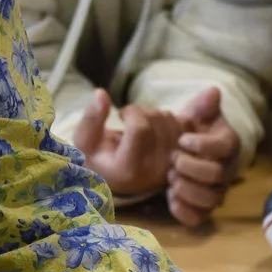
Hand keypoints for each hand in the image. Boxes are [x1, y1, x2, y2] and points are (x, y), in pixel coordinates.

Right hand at [71, 90, 180, 204]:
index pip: (139, 129)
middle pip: (156, 121)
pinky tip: (158, 127)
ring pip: (171, 119)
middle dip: (142, 111)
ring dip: (156, 114)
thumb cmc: (98, 158)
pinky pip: (186, 124)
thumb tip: (101, 93)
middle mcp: (155, 171)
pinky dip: (172, 117)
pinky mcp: (185, 159)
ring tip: (142, 125)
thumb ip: (91, 119)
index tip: (121, 114)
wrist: (118, 178)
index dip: (130, 112)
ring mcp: (173, 165)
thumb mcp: (85, 142)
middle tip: (131, 121)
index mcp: (129, 170)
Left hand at [162, 86, 239, 226]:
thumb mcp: (196, 114)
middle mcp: (227, 171)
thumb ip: (203, 104)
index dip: (203, 144)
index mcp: (228, 145)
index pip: (226, 146)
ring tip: (170, 178)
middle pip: (217, 174)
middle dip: (190, 166)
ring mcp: (216, 192)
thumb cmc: (191, 132)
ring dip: (186, 188)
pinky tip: (169, 196)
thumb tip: (213, 92)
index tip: (182, 140)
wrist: (181, 154)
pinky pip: (198, 218)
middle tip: (172, 159)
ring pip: (210, 200)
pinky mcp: (202, 209)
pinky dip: (183, 210)